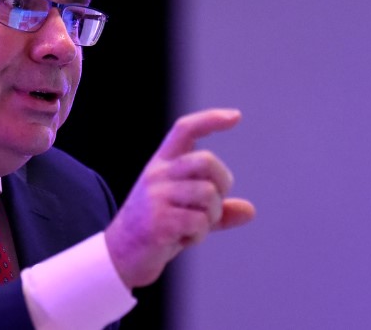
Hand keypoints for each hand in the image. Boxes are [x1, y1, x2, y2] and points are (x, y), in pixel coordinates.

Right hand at [104, 108, 255, 288]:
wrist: (121, 253)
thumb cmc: (157, 227)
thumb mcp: (186, 212)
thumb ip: (217, 210)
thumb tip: (249, 211)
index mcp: (161, 164)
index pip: (185, 129)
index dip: (211, 119)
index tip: (235, 116)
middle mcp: (157, 174)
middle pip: (206, 160)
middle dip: (222, 182)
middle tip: (213, 203)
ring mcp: (155, 196)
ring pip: (208, 194)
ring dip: (212, 215)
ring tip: (195, 226)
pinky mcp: (158, 221)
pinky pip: (200, 222)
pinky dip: (200, 234)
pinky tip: (184, 238)